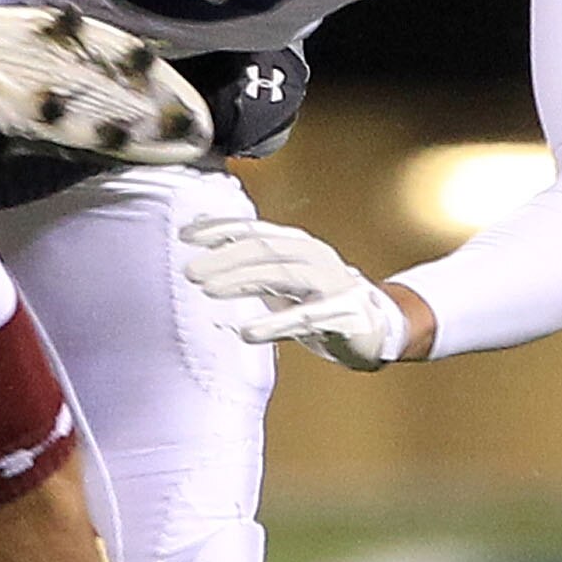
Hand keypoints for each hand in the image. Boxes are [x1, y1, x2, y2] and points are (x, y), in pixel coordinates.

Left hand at [180, 217, 412, 369]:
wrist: (376, 328)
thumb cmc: (318, 299)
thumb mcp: (281, 277)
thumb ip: (248, 260)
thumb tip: (200, 236)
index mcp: (298, 244)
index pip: (255, 230)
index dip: (220, 229)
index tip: (184, 236)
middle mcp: (315, 257)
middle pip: (265, 250)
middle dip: (225, 258)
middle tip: (190, 271)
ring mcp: (331, 284)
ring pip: (283, 276)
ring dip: (243, 282)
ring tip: (209, 291)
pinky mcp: (343, 315)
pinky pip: (306, 318)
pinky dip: (275, 323)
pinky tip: (247, 332)